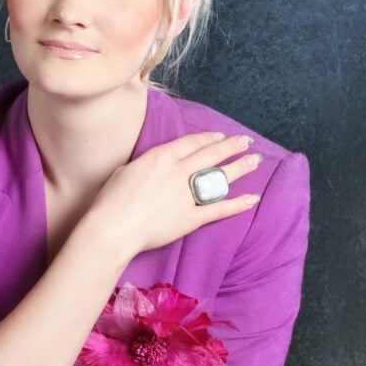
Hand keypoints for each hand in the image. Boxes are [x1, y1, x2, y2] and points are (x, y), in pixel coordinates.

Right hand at [89, 131, 260, 262]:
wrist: (112, 228)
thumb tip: (150, 169)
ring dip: (239, 168)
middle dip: (231, 146)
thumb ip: (143, 167)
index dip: (208, 138)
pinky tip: (252, 198)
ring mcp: (185, 194)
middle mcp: (177, 172)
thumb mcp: (124, 173)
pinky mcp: (190, 218)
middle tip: (246, 141)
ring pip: (219, 177)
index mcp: (160, 157)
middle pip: (211, 154)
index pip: (191, 143)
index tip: (220, 136)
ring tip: (255, 160)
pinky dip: (237, 204)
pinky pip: (219, 209)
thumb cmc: (110, 202)